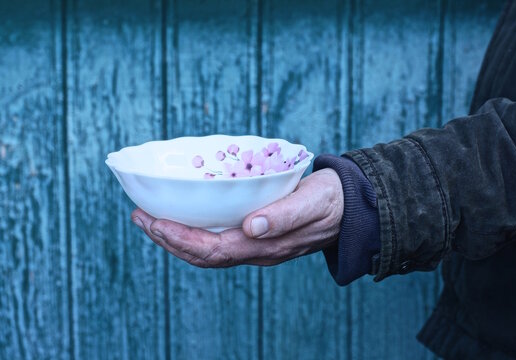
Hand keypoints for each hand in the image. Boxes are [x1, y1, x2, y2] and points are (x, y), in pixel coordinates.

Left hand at [131, 168, 343, 266]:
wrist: (349, 207)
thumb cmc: (331, 199)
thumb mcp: (313, 201)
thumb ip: (285, 216)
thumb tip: (252, 227)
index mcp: (267, 245)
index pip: (214, 250)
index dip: (181, 240)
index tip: (154, 223)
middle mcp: (256, 250)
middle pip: (203, 255)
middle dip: (169, 240)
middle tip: (140, 218)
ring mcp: (256, 246)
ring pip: (208, 251)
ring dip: (177, 238)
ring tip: (151, 220)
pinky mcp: (257, 236)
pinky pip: (218, 241)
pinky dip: (194, 233)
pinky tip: (184, 219)